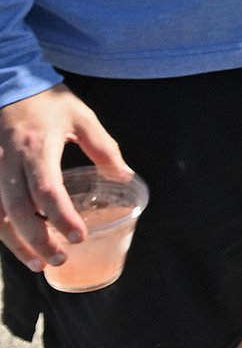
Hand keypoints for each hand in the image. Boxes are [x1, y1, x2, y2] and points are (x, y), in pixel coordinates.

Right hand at [0, 85, 127, 271]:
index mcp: (37, 147)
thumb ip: (103, 148)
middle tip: (60, 258)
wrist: (9, 84)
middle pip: (18, 210)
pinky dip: (2, 231)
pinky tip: (17, 246)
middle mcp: (9, 162)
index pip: (47, 189)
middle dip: (38, 239)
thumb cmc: (47, 101)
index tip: (79, 235)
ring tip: (39, 263)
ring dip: (16, 243)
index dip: (61, 216)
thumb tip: (124, 176)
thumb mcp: (81, 117)